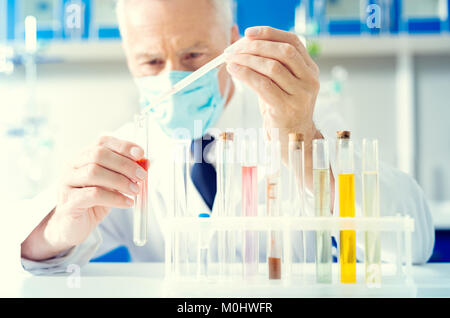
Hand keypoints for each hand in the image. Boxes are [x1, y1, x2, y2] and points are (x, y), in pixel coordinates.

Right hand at [21, 136, 147, 260]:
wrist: (73, 227)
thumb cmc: (93, 202)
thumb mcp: (114, 185)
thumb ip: (127, 172)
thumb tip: (146, 162)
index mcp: (83, 157)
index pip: (102, 142)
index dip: (122, 146)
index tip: (140, 154)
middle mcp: (72, 166)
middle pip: (98, 154)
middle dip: (124, 164)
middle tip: (141, 176)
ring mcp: (67, 183)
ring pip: (94, 172)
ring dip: (120, 181)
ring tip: (135, 191)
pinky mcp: (68, 202)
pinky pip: (93, 195)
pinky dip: (115, 198)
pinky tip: (127, 203)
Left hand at [224, 26, 320, 163]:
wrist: (294, 141)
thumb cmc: (284, 111)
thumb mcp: (282, 85)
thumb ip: (272, 66)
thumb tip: (244, 46)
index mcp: (310, 70)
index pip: (293, 42)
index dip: (270, 33)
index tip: (249, 32)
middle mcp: (309, 80)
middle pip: (283, 52)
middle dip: (255, 46)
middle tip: (234, 49)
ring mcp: (300, 95)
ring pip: (272, 67)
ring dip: (247, 60)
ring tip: (230, 59)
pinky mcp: (286, 108)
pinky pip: (263, 85)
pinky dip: (245, 74)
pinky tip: (234, 70)